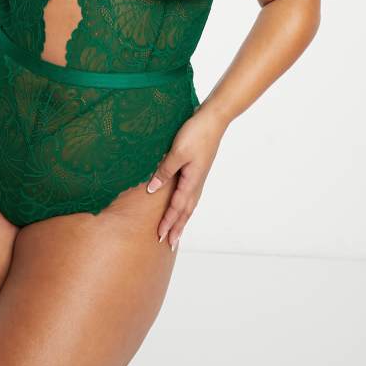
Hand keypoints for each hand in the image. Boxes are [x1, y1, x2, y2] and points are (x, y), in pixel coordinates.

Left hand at [147, 105, 225, 250]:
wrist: (213, 120)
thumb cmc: (195, 134)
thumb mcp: (177, 152)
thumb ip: (165, 171)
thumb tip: (151, 189)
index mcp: (191, 180)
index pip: (177, 207)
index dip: (168, 222)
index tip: (160, 236)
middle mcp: (196, 182)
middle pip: (186, 211)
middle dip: (177, 227)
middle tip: (170, 244)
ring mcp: (198, 176)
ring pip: (189, 204)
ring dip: (182, 220)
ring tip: (176, 232)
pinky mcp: (198, 170)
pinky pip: (190, 194)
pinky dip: (186, 206)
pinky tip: (183, 206)